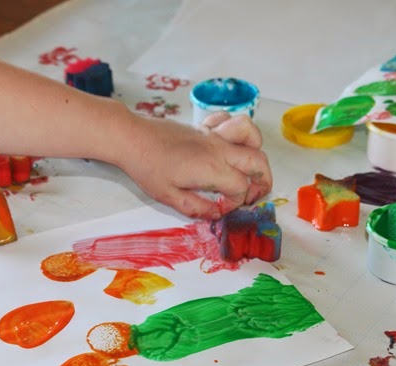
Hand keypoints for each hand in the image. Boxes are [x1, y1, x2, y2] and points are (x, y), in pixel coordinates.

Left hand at [117, 111, 271, 219]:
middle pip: (257, 162)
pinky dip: (236, 131)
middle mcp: (219, 150)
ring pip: (251, 135)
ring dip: (257, 151)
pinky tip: (227, 144)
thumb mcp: (169, 197)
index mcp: (211, 170)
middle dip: (263, 181)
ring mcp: (214, 135)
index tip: (221, 208)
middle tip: (254, 195)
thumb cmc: (148, 168)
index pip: (241, 188)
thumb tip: (216, 214)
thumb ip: (196, 208)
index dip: (236, 203)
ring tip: (249, 166)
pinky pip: (230, 120)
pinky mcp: (204, 126)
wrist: (133, 138)